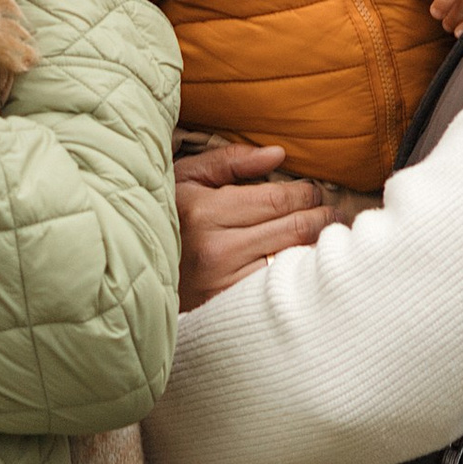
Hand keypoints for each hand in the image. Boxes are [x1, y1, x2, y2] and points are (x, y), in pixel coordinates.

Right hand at [174, 143, 332, 309]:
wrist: (130, 270)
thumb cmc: (164, 217)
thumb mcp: (184, 177)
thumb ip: (230, 161)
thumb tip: (277, 155)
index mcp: (206, 211)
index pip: (280, 199)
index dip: (307, 194)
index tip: (315, 193)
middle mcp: (216, 249)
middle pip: (295, 229)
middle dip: (322, 217)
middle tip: (332, 213)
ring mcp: (222, 283)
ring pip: (292, 261)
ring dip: (316, 248)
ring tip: (326, 237)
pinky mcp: (227, 308)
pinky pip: (277, 288)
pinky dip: (297, 275)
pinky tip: (304, 266)